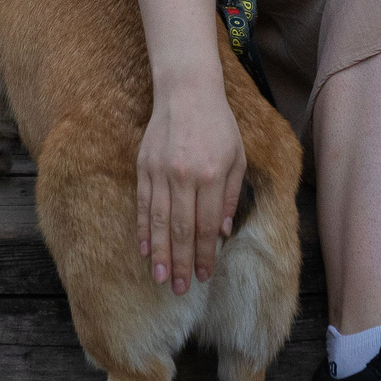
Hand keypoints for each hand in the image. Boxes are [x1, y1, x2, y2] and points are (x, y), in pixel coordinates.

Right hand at [136, 69, 244, 295]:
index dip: (204, 254)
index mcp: (213, 175)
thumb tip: (222, 233)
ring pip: (159, 221)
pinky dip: (143, 228)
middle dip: (180, 263)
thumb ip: (231, 195)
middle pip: (181, 229)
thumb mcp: (238, 157)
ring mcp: (161, 171)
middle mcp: (186, 176)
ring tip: (159, 278)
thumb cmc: (219, 124)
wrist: (186, 91)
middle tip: (178, 289)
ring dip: (159, 253)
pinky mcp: (144, 166)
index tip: (203, 276)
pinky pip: (143, 204)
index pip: (207, 225)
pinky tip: (144, 248)